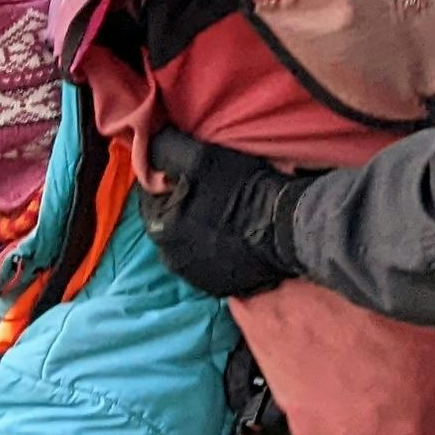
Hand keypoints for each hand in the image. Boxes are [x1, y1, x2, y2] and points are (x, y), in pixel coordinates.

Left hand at [136, 125, 309, 297]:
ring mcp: (197, 278)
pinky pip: (209, 265)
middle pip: (169, 224)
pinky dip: (215, 252)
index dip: (168, 183)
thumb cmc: (242, 189)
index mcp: (160, 229)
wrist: (286, 227)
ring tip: (222, 216)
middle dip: (181, 209)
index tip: (189, 174)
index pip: (151, 200)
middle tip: (208, 193)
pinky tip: (232, 238)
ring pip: (188, 246)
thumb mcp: (199, 157)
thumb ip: (165, 150)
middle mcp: (172, 260)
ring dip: (197, 232)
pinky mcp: (221, 288)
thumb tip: (148, 146)